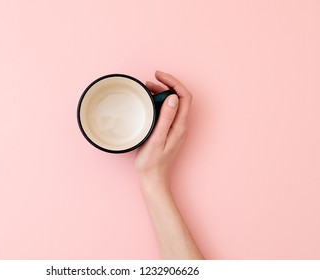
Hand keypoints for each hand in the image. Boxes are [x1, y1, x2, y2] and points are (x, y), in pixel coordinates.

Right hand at [135, 71, 191, 186]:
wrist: (152, 180)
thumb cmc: (152, 163)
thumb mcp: (156, 138)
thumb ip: (165, 118)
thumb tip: (173, 97)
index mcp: (179, 126)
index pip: (183, 96)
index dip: (173, 82)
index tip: (159, 75)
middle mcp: (180, 126)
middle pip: (179, 98)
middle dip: (166, 85)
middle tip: (149, 81)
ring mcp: (174, 129)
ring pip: (172, 104)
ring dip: (162, 93)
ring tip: (146, 89)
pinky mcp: (168, 132)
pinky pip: (167, 112)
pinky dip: (158, 103)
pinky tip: (148, 103)